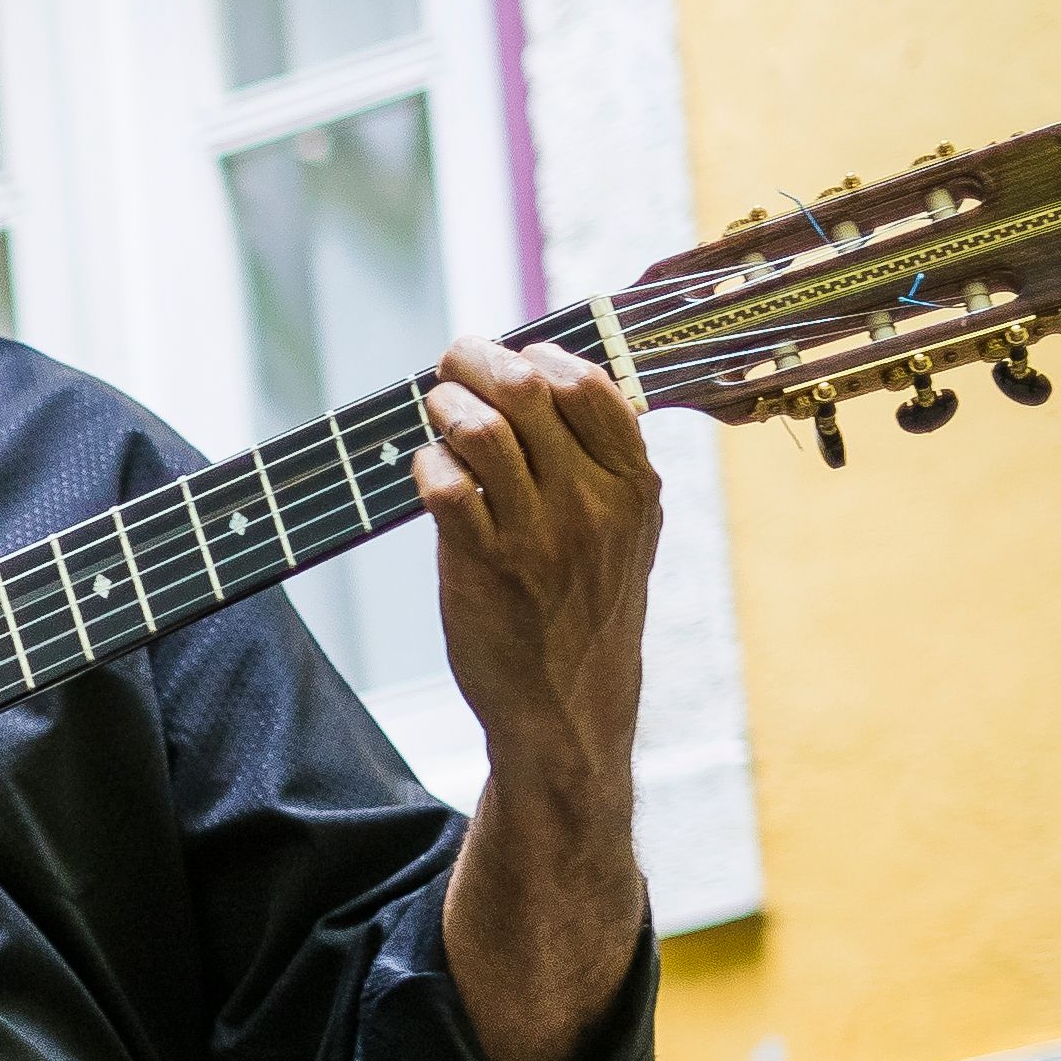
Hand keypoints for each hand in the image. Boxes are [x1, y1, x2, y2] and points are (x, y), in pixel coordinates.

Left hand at [417, 331, 659, 808]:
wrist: (568, 707)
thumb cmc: (589, 609)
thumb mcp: (628, 533)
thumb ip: (607, 463)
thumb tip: (559, 382)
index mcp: (634, 485)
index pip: (589, 383)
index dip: (539, 353)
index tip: (512, 354)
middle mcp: (591, 503)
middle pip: (527, 390)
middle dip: (477, 361)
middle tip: (452, 361)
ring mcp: (537, 534)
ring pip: (481, 429)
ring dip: (444, 405)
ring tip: (434, 407)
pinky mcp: (483, 566)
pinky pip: (444, 484)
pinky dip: (426, 463)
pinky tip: (427, 469)